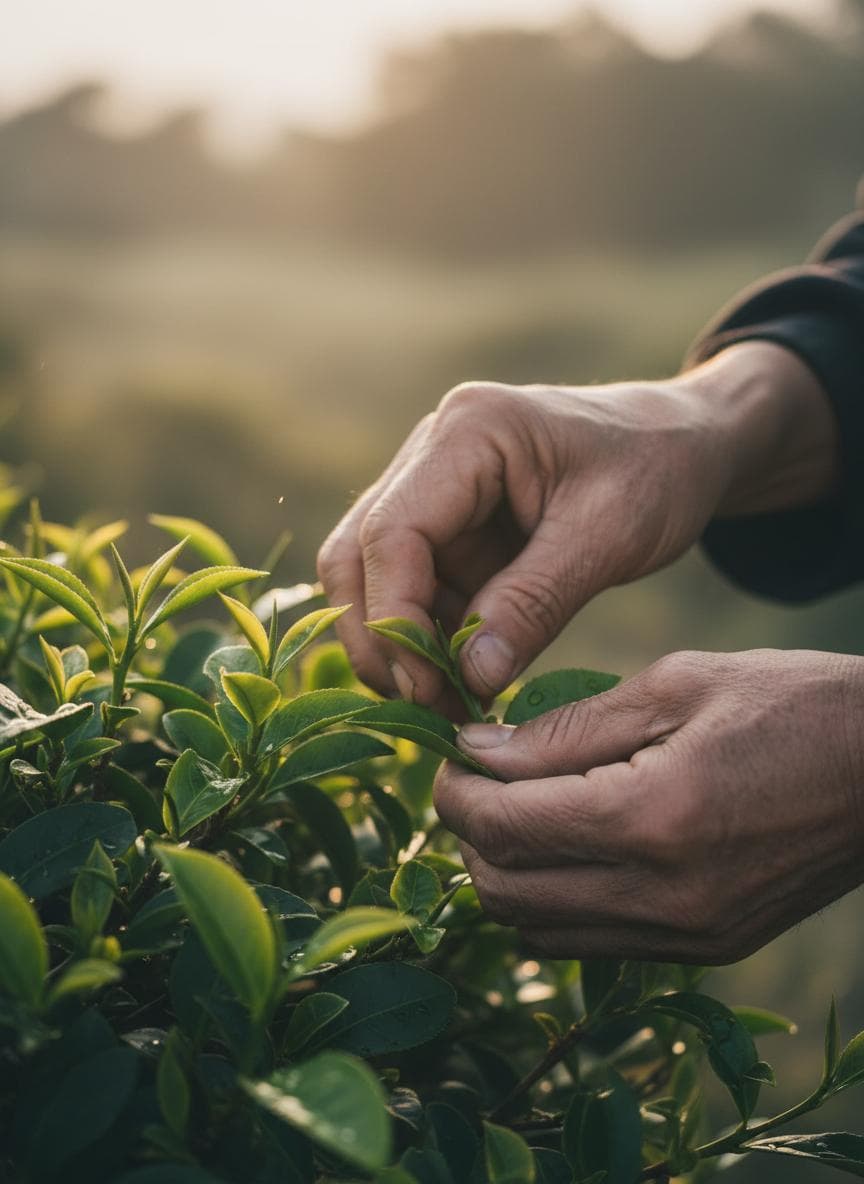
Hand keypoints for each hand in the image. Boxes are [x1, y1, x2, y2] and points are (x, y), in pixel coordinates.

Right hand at [318, 343, 836, 705]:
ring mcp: (433, 489)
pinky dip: (429, 640)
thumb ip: (535, 604)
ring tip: (452, 704)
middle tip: (427, 707)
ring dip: (400, 646)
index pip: (392, 532)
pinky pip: (414, 590)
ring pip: (371, 577)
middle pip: (357, 554)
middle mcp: (432, 453)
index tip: (430, 686)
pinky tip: (467, 680)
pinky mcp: (447, 527)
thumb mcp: (609, 536)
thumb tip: (470, 680)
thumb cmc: (657, 470)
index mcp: (469, 431)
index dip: (397, 617)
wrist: (682, 444)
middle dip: (381, 638)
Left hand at [434, 649, 863, 962]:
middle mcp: (666, 895)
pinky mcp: (707, 948)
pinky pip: (591, 942)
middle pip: (505, 893)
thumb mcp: (675, 685)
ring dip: (505, 874)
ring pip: (539, 930)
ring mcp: (689, 934)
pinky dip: (554, 900)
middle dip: (469, 836)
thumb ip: (566, 727)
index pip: (505, 828)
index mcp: (654, 816)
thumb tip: (480, 750)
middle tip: (475, 780)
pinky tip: (567, 844)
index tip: (450, 756)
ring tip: (515, 810)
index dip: (455, 792)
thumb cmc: (790, 704)